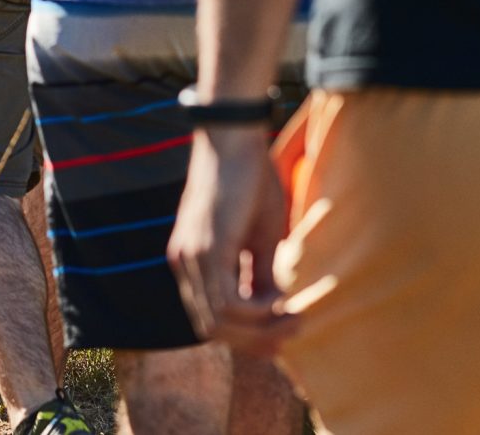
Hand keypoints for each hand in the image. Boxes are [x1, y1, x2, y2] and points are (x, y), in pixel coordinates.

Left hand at [168, 128, 297, 355]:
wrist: (234, 139)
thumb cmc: (249, 180)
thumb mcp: (259, 236)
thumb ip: (258, 274)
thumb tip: (272, 309)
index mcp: (191, 261)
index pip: (210, 317)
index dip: (244, 335)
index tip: (280, 335)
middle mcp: (183, 264)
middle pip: (211, 328)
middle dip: (252, 341)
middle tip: (290, 334)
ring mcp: (191, 258)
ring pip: (219, 321)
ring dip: (260, 329)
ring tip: (296, 317)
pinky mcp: (207, 249)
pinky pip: (228, 302)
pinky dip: (257, 312)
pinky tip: (282, 302)